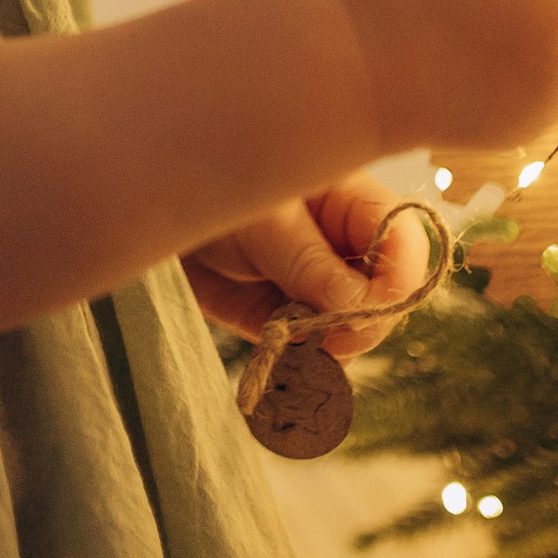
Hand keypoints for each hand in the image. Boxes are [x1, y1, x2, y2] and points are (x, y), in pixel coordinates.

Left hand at [186, 175, 433, 359]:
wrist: (153, 210)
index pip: (405, 243)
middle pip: (386, 297)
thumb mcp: (262, 219)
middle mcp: (344, 245)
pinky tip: (287, 370)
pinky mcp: (287, 317)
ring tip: (292, 346)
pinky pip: (313, 352)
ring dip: (329, 350)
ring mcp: (318, 284)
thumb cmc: (209, 187)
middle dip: (360, 323)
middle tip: (321, 335)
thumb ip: (309, 261)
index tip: (363, 311)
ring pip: (353, 332)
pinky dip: (303, 368)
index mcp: (351, 201)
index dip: (396, 282)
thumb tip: (360, 308)